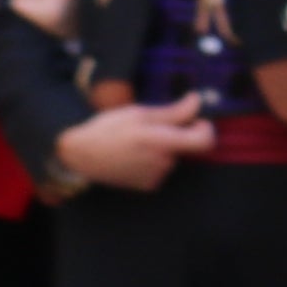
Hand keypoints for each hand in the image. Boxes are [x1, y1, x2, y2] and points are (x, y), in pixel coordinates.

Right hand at [53, 101, 208, 193]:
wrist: (80, 154)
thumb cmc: (108, 129)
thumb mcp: (140, 113)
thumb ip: (174, 111)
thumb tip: (198, 100)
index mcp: (162, 142)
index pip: (205, 141)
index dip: (206, 129)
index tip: (196, 121)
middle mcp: (163, 163)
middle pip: (186, 146)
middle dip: (176, 135)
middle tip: (150, 127)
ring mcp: (156, 177)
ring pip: (172, 157)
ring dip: (163, 148)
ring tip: (136, 141)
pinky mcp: (148, 186)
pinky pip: (161, 169)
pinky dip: (153, 160)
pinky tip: (133, 154)